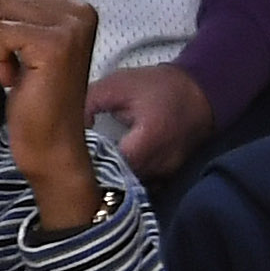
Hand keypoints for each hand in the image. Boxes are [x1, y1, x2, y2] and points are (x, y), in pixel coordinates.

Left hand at [0, 0, 107, 230]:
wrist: (52, 144)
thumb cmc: (38, 98)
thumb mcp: (34, 45)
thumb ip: (33, 12)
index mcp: (80, 7)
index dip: (3, 23)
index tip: (23, 57)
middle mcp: (81, 10)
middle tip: (16, 66)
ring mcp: (71, 26)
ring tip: (16, 72)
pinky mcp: (54, 44)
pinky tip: (15, 80)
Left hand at [83, 61, 211, 183]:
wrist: (200, 91)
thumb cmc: (159, 86)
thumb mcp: (117, 85)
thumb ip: (89, 102)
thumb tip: (69, 125)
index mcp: (147, 140)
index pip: (112, 165)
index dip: (90, 162)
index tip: (73, 154)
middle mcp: (160, 163)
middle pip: (121, 181)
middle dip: (100, 173)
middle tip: (79, 160)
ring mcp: (167, 172)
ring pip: (133, 186)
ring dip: (115, 178)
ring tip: (96, 164)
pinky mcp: (169, 175)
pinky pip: (145, 184)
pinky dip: (131, 179)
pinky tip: (118, 167)